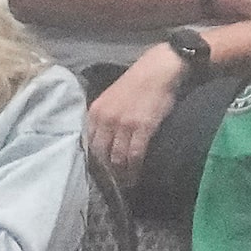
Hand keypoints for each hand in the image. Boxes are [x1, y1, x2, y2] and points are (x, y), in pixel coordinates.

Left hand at [87, 42, 187, 183]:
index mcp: (95, 112)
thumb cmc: (138, 82)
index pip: (89, 143)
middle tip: (113, 182)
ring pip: (117, 157)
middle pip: (101, 153)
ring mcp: (122, 124)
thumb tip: (103, 139)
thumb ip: (104, 117)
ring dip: (121, 173)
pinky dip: (134, 167)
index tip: (100, 171)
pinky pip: (134, 154)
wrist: (161, 68)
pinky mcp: (142, 127)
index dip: (95, 159)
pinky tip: (135, 175)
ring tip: (125, 183)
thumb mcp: (111, 98)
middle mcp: (105, 119)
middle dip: (106, 170)